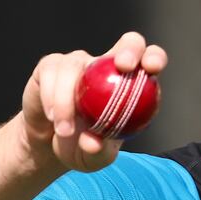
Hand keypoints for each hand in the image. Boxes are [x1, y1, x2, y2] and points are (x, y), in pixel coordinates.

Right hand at [20, 32, 166, 172]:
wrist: (47, 145)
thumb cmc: (82, 148)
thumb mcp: (94, 158)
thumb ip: (98, 152)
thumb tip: (93, 143)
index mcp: (129, 84)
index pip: (150, 60)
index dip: (154, 57)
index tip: (151, 68)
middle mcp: (108, 67)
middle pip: (129, 41)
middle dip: (129, 49)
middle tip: (124, 67)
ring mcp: (79, 63)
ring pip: (77, 65)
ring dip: (69, 99)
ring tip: (64, 132)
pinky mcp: (51, 66)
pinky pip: (52, 72)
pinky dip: (52, 97)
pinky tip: (52, 117)